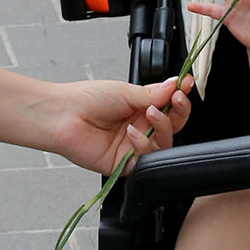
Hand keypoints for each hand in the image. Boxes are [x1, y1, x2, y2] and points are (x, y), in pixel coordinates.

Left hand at [47, 75, 192, 175]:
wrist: (64, 116)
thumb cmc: (87, 99)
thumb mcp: (126, 91)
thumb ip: (154, 94)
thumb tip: (176, 85)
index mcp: (140, 108)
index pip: (170, 106)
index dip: (180, 98)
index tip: (186, 85)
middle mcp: (140, 127)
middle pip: (173, 126)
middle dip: (178, 112)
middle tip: (175, 100)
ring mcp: (134, 146)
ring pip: (165, 143)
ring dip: (163, 127)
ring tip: (151, 114)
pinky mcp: (127, 164)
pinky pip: (147, 158)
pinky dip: (144, 144)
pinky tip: (133, 133)